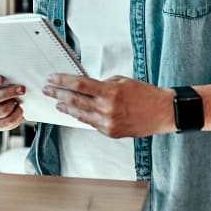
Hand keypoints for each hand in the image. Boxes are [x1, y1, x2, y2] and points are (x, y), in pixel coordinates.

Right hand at [0, 74, 25, 130]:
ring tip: (18, 101)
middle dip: (9, 92)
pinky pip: (9, 121)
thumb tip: (15, 80)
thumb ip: (1, 79)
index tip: (2, 79)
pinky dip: (18, 115)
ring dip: (14, 104)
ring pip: (3, 110)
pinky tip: (19, 109)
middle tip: (22, 89)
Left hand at [42, 74, 174, 137]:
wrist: (163, 113)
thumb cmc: (145, 95)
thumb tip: (84, 86)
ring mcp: (108, 122)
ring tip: (57, 102)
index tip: (52, 78)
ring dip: (66, 107)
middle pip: (74, 100)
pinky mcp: (110, 132)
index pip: (79, 84)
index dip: (62, 80)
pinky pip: (90, 123)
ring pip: (79, 114)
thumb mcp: (122, 81)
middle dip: (57, 94)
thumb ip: (102, 84)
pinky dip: (80, 116)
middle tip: (48, 90)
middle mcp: (107, 108)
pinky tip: (74, 111)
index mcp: (110, 92)